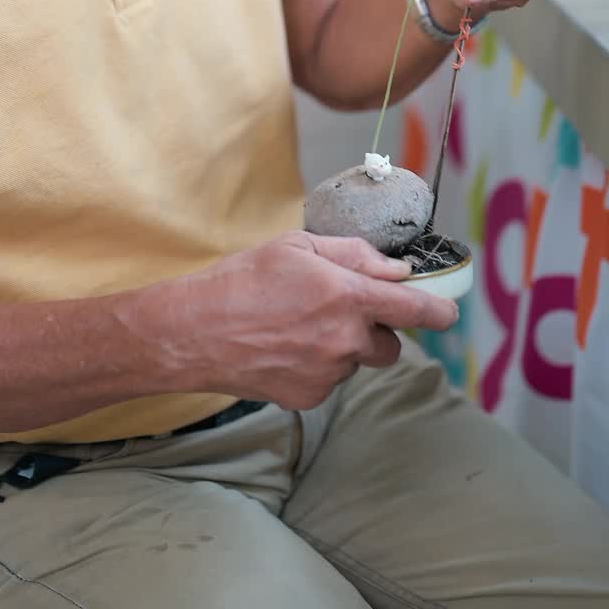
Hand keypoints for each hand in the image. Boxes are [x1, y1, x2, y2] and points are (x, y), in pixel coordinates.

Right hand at [179, 231, 456, 409]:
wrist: (194, 332)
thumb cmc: (242, 279)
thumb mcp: (297, 245)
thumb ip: (354, 255)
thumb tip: (397, 269)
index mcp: (346, 296)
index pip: (416, 311)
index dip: (440, 311)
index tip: (448, 310)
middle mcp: (344, 340)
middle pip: (390, 343)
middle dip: (376, 328)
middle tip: (338, 308)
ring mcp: (328, 374)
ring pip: (357, 360)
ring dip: (344, 346)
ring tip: (298, 326)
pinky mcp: (309, 397)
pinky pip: (330, 379)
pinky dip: (318, 365)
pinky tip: (284, 347)